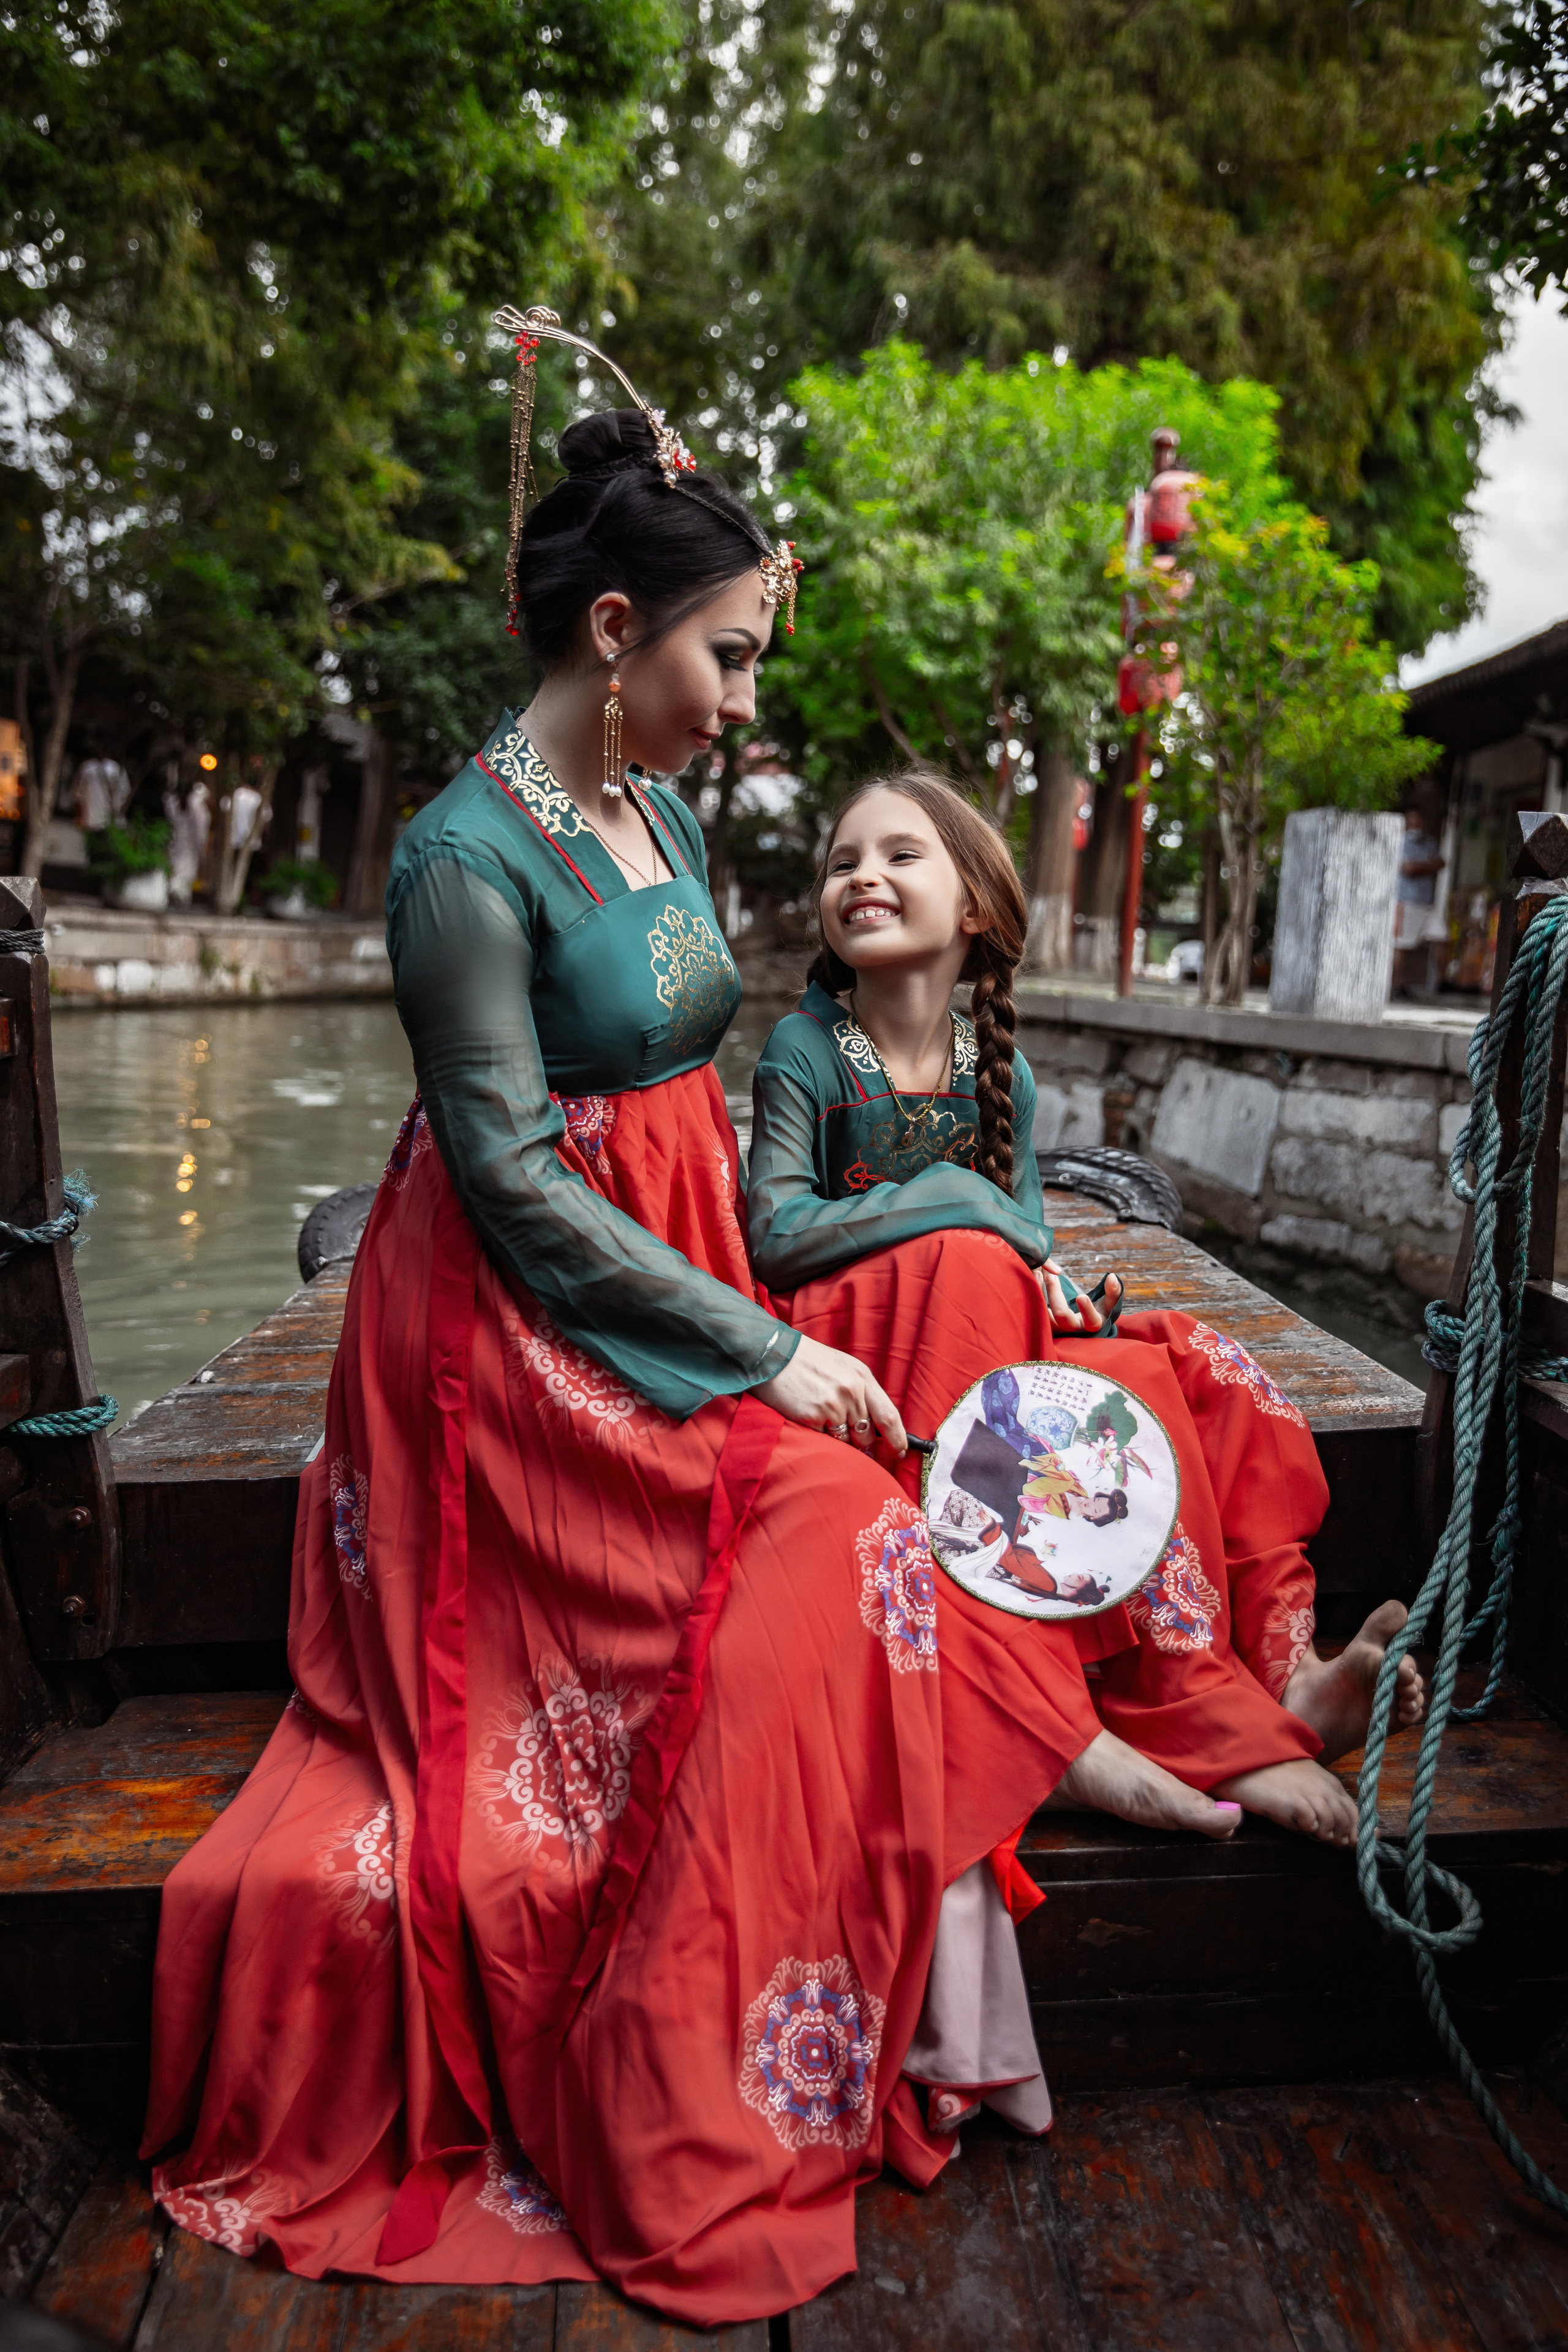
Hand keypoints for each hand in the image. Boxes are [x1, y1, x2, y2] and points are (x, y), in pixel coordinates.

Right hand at [754, 1333, 906, 1454]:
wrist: (774, 1354)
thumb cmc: (810, 1362)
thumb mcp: (844, 1368)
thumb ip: (863, 1392)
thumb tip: (875, 1424)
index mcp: (862, 1378)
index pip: (889, 1415)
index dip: (897, 1439)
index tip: (899, 1452)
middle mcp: (851, 1392)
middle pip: (867, 1434)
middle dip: (862, 1443)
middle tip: (850, 1437)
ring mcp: (832, 1405)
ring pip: (846, 1441)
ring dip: (839, 1440)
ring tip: (824, 1420)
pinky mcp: (813, 1417)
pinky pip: (824, 1440)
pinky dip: (819, 1436)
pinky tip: (809, 1418)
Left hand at [1040, 1258, 1121, 1333]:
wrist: (1081, 1326)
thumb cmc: (1098, 1312)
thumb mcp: (1109, 1304)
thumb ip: (1113, 1292)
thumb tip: (1112, 1277)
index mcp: (1092, 1325)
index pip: (1091, 1321)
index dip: (1087, 1310)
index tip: (1081, 1296)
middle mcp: (1073, 1329)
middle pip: (1062, 1316)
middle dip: (1056, 1296)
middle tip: (1052, 1276)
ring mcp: (1058, 1329)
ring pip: (1044, 1315)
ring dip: (1040, 1294)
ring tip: (1038, 1273)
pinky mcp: (1045, 1324)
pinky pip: (1035, 1311)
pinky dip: (1034, 1294)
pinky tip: (1035, 1278)